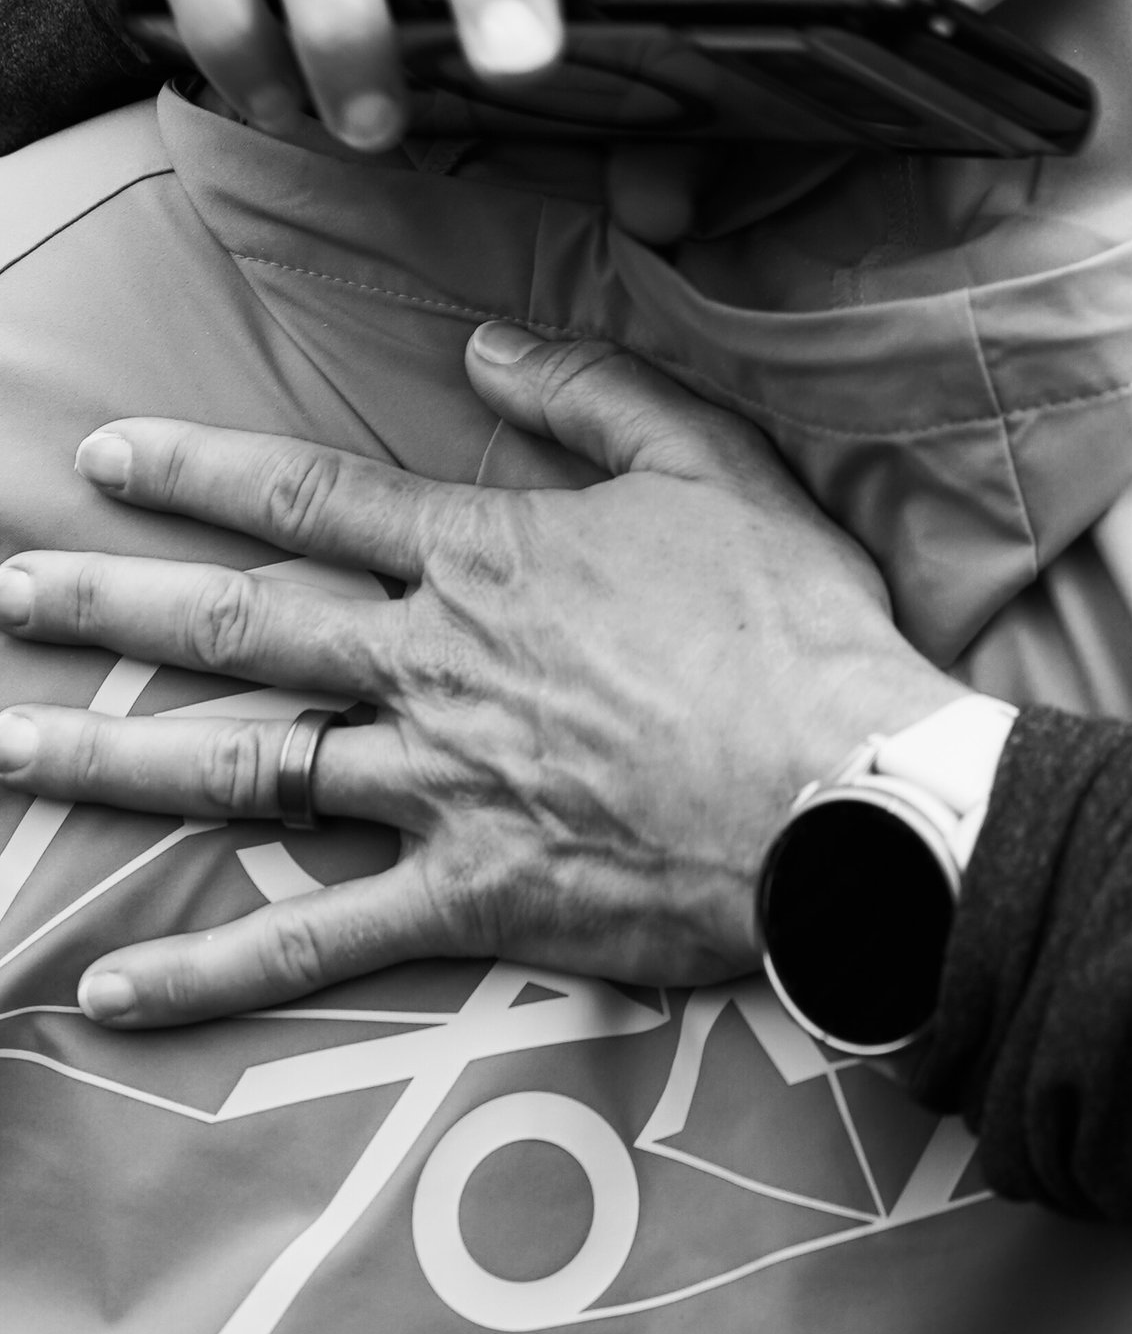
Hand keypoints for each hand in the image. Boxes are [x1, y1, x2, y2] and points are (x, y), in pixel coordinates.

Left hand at [0, 327, 954, 1026]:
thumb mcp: (710, 461)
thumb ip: (590, 391)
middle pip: (240, 628)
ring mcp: (437, 788)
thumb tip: (480, 345)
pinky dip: (208, 968)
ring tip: (4, 750)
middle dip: (107, 607)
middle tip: (6, 590)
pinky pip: (314, 940)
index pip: (312, 497)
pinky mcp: (465, 899)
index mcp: (487, 557)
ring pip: (243, 773)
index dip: (201, 471)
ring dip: (112, 764)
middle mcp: (434, 666)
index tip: (105, 457)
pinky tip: (107, 988)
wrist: (845, 787)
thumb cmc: (793, 620)